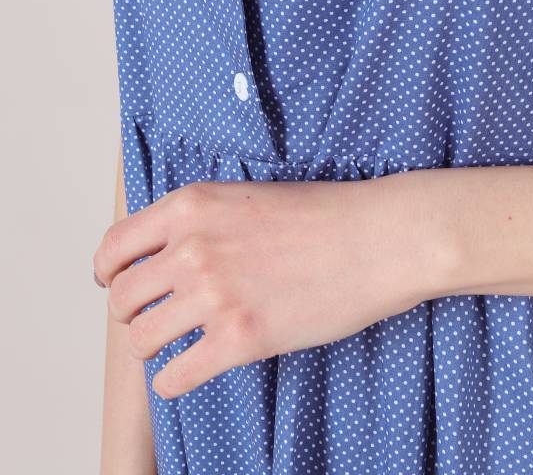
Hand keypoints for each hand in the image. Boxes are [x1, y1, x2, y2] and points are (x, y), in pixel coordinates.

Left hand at [92, 171, 452, 399]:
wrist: (377, 238)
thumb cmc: (324, 216)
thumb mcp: (246, 197)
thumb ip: (200, 222)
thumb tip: (163, 257)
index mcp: (191, 205)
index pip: (115, 247)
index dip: (110, 273)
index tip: (119, 285)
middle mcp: (193, 247)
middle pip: (122, 298)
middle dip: (134, 313)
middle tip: (159, 317)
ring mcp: (214, 294)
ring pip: (141, 340)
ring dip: (154, 347)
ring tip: (178, 343)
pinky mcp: (239, 339)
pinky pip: (172, 377)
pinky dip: (173, 380)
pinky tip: (191, 369)